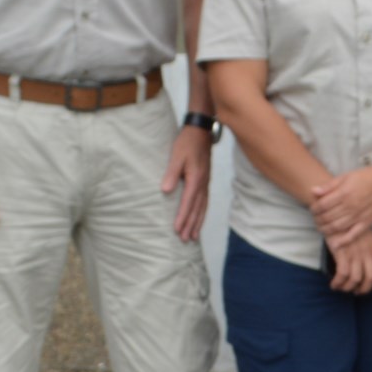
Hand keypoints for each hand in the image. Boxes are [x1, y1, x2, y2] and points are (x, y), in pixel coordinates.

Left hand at [162, 124, 214, 241]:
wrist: (201, 132)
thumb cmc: (187, 143)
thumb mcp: (177, 156)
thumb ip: (172, 173)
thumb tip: (165, 191)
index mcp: (196, 179)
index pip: (188, 203)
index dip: (182, 217)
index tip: (177, 230)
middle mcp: (203, 184)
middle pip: (197, 209)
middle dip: (191, 225)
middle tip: (186, 240)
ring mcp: (206, 183)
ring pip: (203, 207)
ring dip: (198, 222)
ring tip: (194, 236)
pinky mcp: (205, 181)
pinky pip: (205, 202)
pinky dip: (202, 213)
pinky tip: (199, 218)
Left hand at [308, 165, 371, 247]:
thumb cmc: (364, 177)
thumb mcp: (345, 177)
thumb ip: (329, 186)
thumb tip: (313, 191)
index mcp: (344, 193)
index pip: (323, 205)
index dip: (314, 209)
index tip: (312, 209)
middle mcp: (350, 206)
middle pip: (328, 217)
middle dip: (318, 219)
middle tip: (315, 219)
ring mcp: (359, 216)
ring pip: (337, 227)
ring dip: (326, 229)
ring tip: (321, 227)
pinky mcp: (367, 222)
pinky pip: (353, 235)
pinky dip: (343, 241)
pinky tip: (335, 244)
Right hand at [328, 232, 371, 295]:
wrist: (336, 214)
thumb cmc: (348, 226)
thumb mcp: (364, 235)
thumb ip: (367, 249)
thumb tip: (365, 265)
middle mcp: (366, 252)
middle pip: (371, 277)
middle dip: (364, 289)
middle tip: (357, 291)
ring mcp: (355, 252)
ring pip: (356, 279)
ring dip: (349, 288)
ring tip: (342, 288)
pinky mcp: (342, 253)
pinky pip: (343, 275)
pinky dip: (339, 282)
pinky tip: (334, 284)